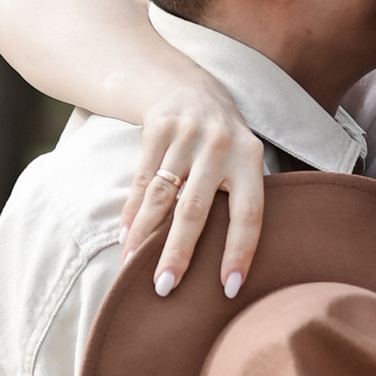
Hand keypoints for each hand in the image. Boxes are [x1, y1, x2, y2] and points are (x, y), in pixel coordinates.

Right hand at [121, 94, 267, 295]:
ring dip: (145, 235)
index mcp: (249, 159)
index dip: (239, 251)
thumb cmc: (221, 141)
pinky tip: (126, 238)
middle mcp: (220, 146)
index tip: (228, 288)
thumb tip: (232, 264)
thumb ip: (238, 200)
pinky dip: (132, 212)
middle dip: (179, 252)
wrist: (186, 86)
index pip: (249, 213)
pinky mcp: (157, 129)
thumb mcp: (241, 161)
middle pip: (195, 209)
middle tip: (165, 287)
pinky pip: (142, 180)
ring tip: (133, 267)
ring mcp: (187, 136)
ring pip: (162, 197)